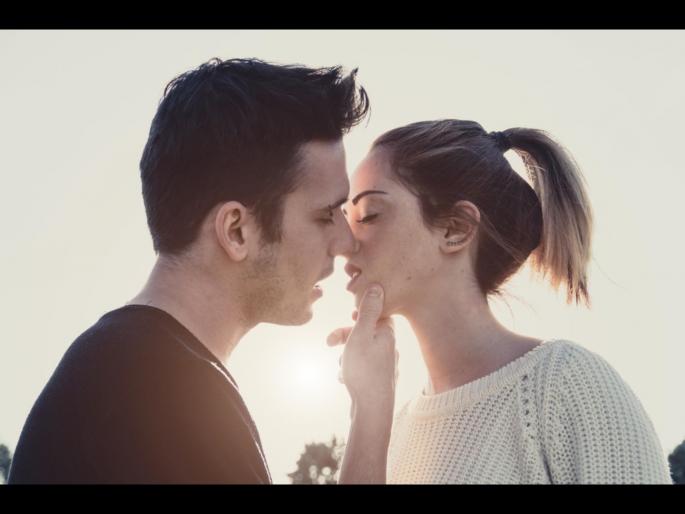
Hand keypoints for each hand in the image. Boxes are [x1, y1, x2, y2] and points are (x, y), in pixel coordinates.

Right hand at [327, 284, 397, 407]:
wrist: (372, 410)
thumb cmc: (364, 371)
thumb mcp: (361, 335)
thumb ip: (368, 310)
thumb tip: (377, 285)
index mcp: (388, 334)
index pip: (375, 313)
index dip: (359, 313)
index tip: (348, 317)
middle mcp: (390, 348)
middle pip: (364, 333)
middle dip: (345, 337)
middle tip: (329, 342)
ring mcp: (386, 365)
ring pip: (360, 351)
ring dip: (345, 356)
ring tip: (342, 368)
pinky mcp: (379, 380)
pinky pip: (361, 368)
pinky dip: (350, 370)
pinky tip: (345, 380)